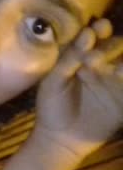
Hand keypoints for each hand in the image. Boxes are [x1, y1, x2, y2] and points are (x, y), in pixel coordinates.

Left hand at [34, 18, 122, 162]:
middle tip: (94, 59)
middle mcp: (103, 65)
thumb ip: (68, 59)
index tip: (93, 32)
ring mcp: (116, 82)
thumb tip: (87, 34)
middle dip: (109, 48)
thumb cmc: (52, 106)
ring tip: (118, 71)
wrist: (60, 139)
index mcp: (84, 56)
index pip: (96, 36)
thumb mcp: (54, 82)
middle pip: (116, 47)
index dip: (99, 30)